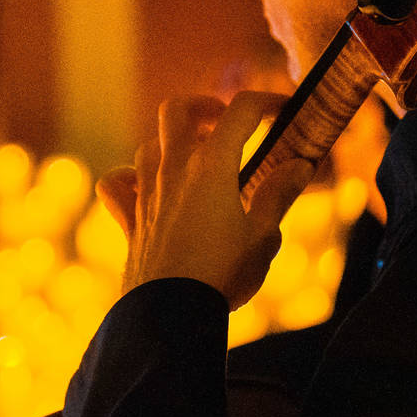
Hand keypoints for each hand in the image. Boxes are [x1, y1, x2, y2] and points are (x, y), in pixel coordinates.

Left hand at [96, 92, 315, 309]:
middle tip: (224, 121)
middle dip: (203, 106)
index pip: (241, 111)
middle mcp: (174, 169)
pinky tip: (143, 188)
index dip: (267, 101)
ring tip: (195, 160)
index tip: (284, 108)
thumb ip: (279, 194)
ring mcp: (146, 192)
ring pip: (148, 145)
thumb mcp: (263, 236)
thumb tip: (301, 165)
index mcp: (212, 165)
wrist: (170, 315)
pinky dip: (127, 179)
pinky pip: (115, 185)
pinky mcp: (129, 220)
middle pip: (177, 110)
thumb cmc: (222, 274)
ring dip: (171, 144)